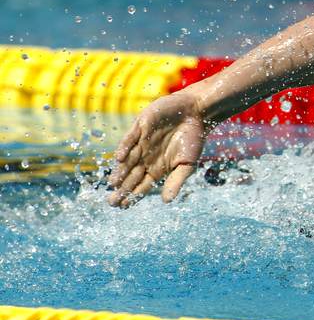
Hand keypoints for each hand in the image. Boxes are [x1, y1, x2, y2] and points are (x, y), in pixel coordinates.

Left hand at [108, 92, 207, 206]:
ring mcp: (142, 142)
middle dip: (122, 188)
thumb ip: (176, 181)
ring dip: (120, 171)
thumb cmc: (194, 139)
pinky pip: (130, 138)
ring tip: (114, 184)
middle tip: (112, 202)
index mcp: (157, 168)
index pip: (142, 185)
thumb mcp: (188, 165)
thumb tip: (166, 201)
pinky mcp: (141, 126)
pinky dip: (125, 147)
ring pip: (128, 160)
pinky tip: (120, 158)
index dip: (133, 195)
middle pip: (131, 176)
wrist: (196, 113)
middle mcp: (146, 157)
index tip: (123, 206)